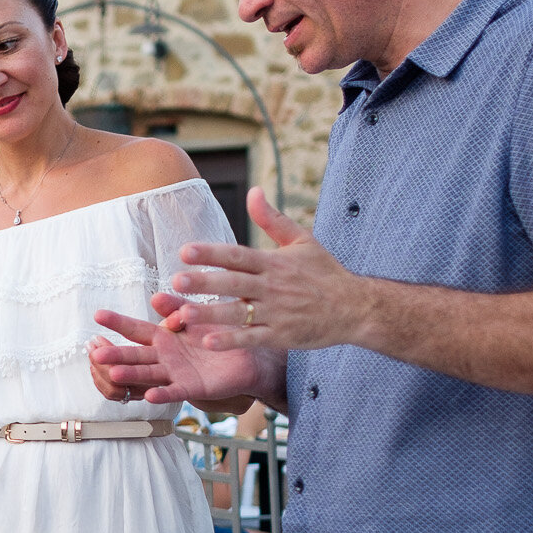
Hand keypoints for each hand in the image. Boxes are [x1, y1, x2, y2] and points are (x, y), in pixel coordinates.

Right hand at [88, 297, 263, 405]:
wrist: (247, 358)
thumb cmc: (218, 335)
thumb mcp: (195, 315)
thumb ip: (176, 306)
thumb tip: (155, 297)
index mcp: (163, 338)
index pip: (136, 329)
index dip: (118, 322)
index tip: (98, 315)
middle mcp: (164, 358)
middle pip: (135, 355)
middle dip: (115, 353)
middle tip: (95, 351)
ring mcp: (175, 374)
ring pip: (148, 374)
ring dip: (130, 374)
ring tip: (113, 372)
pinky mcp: (192, 388)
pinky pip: (175, 392)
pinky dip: (162, 394)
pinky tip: (150, 395)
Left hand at [163, 188, 371, 351]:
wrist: (356, 307)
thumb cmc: (325, 272)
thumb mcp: (302, 240)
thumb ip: (272, 219)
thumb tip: (253, 190)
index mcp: (275, 262)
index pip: (238, 255)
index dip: (211, 253)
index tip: (185, 251)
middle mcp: (273, 286)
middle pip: (234, 282)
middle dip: (205, 281)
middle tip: (176, 281)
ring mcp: (277, 312)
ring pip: (239, 313)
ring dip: (211, 313)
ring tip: (183, 314)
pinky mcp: (282, 335)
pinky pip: (252, 338)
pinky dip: (231, 340)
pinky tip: (208, 341)